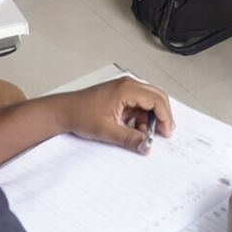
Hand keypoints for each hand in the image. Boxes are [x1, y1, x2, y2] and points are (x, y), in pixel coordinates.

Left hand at [55, 77, 172, 154]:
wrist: (64, 110)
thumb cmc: (80, 113)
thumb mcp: (106, 130)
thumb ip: (129, 139)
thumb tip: (146, 146)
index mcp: (126, 89)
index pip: (156, 100)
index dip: (164, 117)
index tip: (166, 132)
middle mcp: (128, 85)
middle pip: (156, 97)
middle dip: (162, 115)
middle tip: (164, 133)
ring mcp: (124, 89)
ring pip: (149, 101)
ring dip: (151, 117)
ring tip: (144, 134)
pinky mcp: (121, 96)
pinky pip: (139, 104)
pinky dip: (142, 117)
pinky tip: (135, 129)